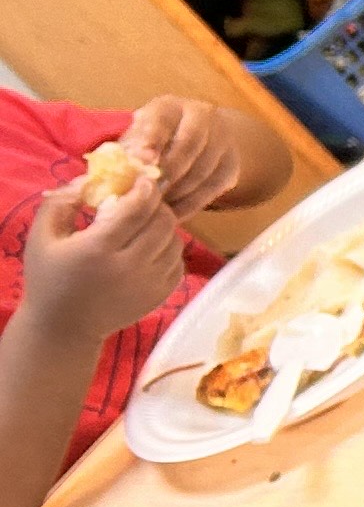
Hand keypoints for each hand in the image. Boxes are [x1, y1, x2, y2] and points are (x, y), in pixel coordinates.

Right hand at [21, 170, 183, 347]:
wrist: (64, 326)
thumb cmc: (49, 278)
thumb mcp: (42, 237)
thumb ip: (62, 202)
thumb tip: (91, 179)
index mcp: (98, 248)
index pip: (138, 208)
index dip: (146, 189)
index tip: (143, 180)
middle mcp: (129, 266)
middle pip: (163, 222)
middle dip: (158, 205)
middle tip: (145, 202)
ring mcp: (149, 283)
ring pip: (176, 240)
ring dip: (165, 227)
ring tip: (146, 225)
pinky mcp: (160, 295)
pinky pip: (178, 261)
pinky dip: (170, 249)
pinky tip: (151, 248)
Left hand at [119, 100, 236, 213]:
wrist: (198, 140)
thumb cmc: (153, 143)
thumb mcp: (136, 138)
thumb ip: (125, 154)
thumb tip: (105, 178)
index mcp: (169, 107)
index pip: (161, 122)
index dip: (151, 142)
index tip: (142, 162)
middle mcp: (201, 116)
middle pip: (188, 146)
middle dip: (166, 173)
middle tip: (147, 195)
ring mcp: (222, 139)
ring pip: (202, 170)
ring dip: (177, 193)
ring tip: (156, 209)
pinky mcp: (232, 164)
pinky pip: (213, 188)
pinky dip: (191, 204)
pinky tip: (173, 214)